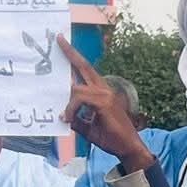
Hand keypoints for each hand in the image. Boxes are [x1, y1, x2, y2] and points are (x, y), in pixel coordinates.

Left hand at [58, 35, 161, 181]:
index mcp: (102, 92)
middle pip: (84, 66)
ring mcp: (105, 94)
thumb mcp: (88, 128)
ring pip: (76, 89)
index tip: (64, 46)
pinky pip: (79, 99)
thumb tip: (63, 116)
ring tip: (64, 117)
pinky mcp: (104, 103)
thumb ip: (77, 119)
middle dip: (70, 52)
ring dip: (68, 104)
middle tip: (58, 38)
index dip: (75, 60)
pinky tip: (69, 120)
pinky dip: (71, 110)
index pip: (86, 72)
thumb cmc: (112, 138)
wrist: (128, 148)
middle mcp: (104, 89)